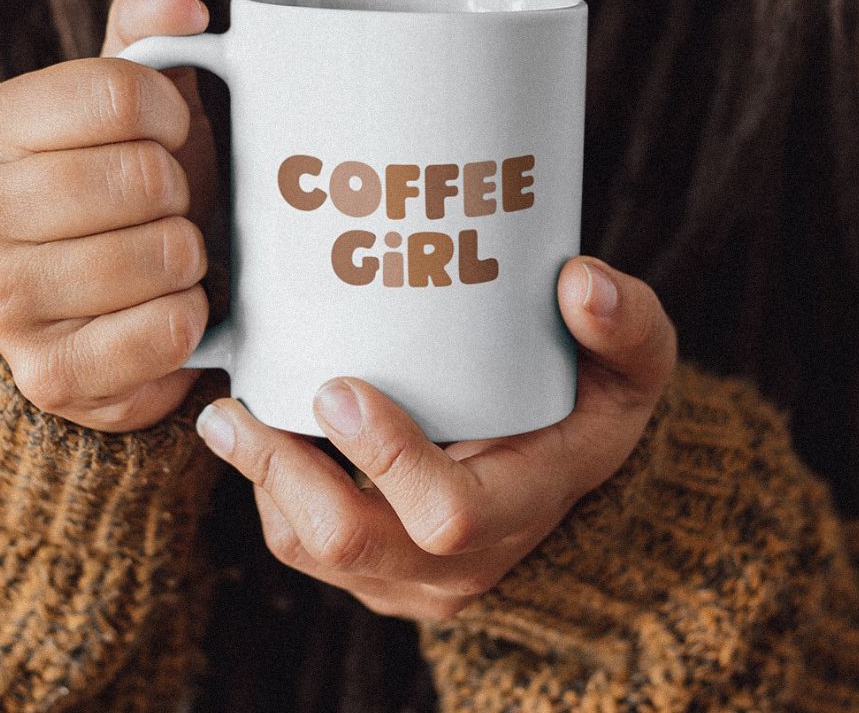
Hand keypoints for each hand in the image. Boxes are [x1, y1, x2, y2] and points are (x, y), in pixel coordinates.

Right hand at [0, 0, 218, 430]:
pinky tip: (163, 309)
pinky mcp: (45, 376)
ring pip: (160, 254)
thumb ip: (147, 20)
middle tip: (164, 204)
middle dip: (180, 189)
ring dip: (188, 255)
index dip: (171, 113)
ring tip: (164, 256)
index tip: (165, 134)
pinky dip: (190, 318)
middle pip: (142, 176)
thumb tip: (180, 5)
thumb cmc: (116, 181)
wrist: (91, 303)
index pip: (119, 92)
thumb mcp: (126, 92)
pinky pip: (167, 331)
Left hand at [195, 256, 677, 621]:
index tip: (335, 386)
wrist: (564, 488)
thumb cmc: (588, 408)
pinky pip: (296, 543)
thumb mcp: (631, 372)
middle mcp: (459, 564)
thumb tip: (582, 282)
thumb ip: (628, 328)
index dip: (386, 456)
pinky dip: (265, 487)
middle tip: (237, 406)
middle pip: (350, 540)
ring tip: (227, 411)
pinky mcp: (365, 573)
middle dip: (281, 469)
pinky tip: (250, 426)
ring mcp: (405, 577)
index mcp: (521, 508)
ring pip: (307, 547)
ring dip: (259, 477)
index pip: (447, 512)